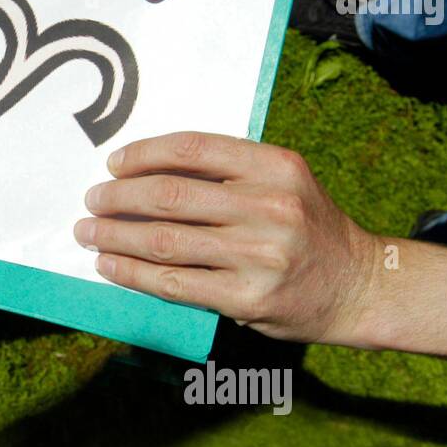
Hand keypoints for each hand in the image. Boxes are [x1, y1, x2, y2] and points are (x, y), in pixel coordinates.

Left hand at [74, 132, 383, 345]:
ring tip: (87, 232)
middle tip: (91, 200)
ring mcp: (259, 255)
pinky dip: (132, 272)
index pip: (193, 148)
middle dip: (118, 197)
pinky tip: (109, 264)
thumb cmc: (308, 229)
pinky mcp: (247, 298)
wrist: (358, 286)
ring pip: (164, 240)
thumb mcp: (283, 183)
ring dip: (115, 235)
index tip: (113, 164)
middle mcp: (270, 207)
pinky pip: (174, 283)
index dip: (143, 154)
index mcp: (276, 167)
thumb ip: (229, 173)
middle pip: (170, 195)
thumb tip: (145, 172)